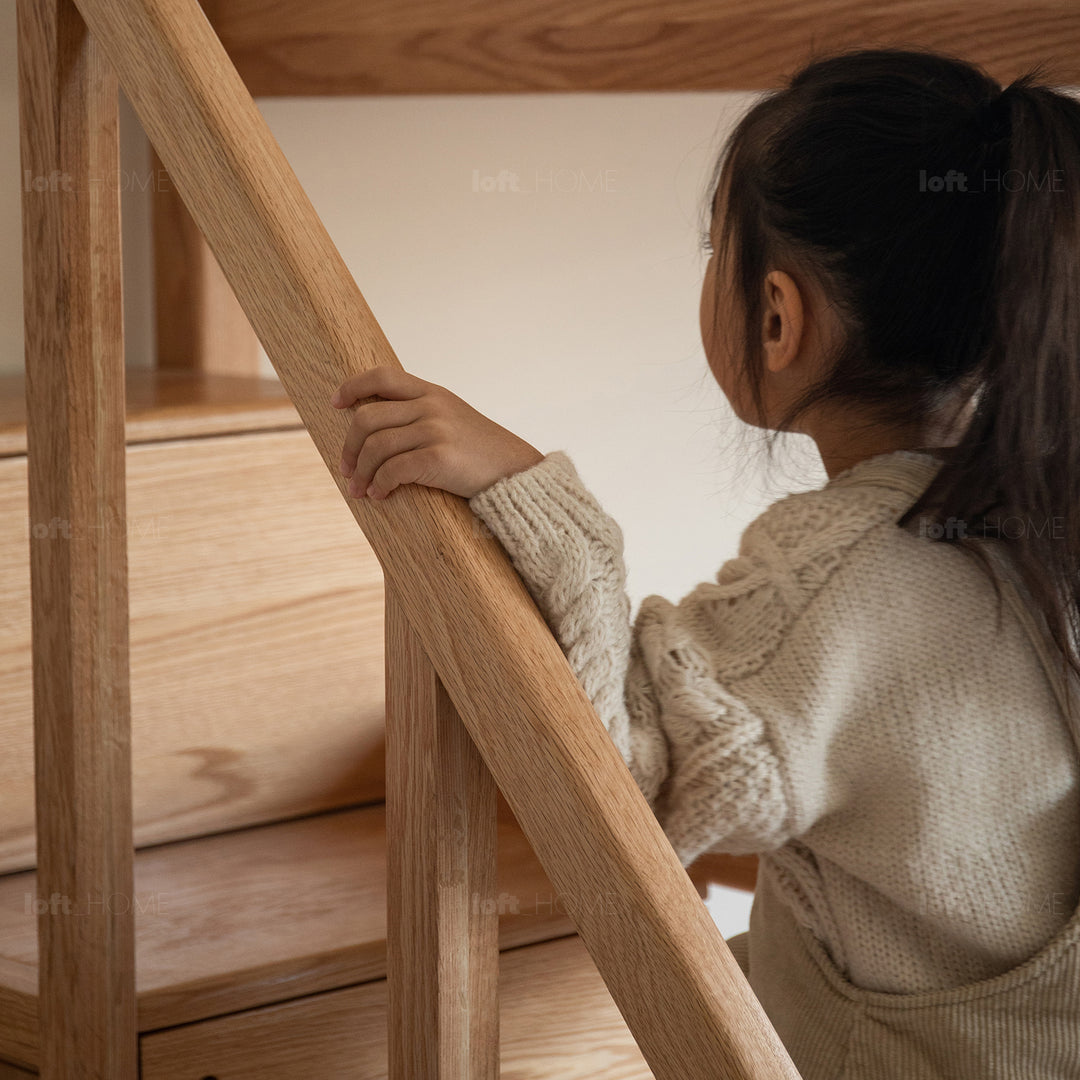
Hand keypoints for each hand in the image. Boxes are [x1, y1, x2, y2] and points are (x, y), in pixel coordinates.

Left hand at [330, 364, 545, 500]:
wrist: (517, 473)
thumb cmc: (481, 452)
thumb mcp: (453, 418)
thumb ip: (421, 413)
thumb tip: (377, 425)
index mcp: (432, 393)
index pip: (382, 376)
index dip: (352, 387)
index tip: (336, 404)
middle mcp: (431, 407)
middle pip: (367, 417)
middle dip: (349, 447)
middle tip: (346, 470)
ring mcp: (436, 431)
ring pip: (376, 447)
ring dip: (360, 472)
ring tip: (359, 490)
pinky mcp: (439, 458)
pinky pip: (393, 470)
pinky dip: (380, 485)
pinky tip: (380, 495)